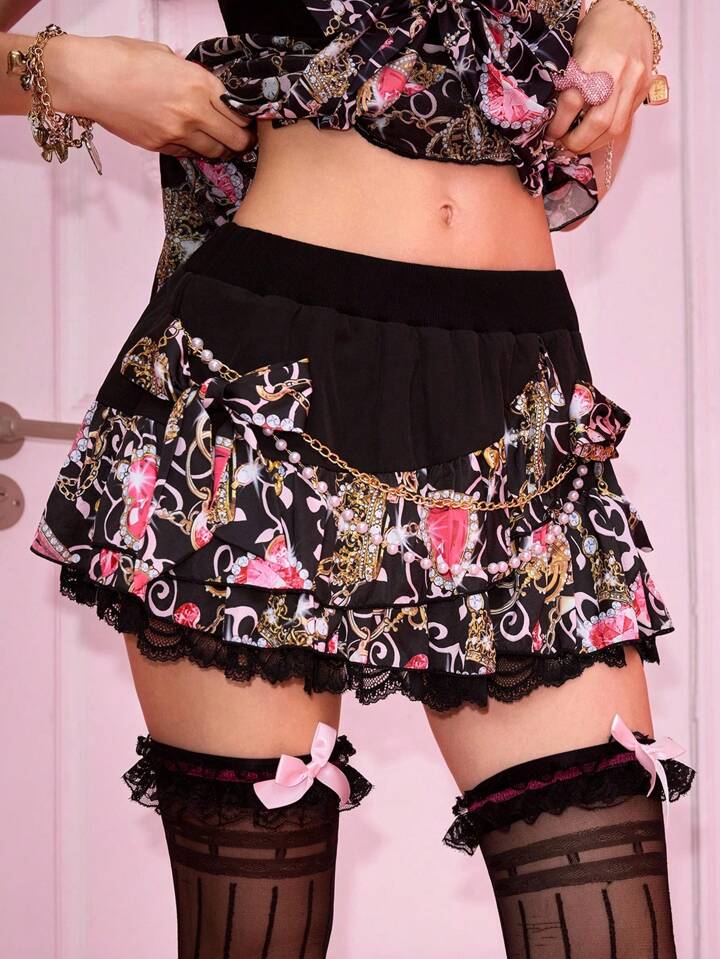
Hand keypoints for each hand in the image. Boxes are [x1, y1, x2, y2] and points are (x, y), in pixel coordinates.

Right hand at [46, 34, 255, 157]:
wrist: (88, 78)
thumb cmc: (122, 58)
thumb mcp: (166, 56)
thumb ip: (191, 75)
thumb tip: (205, 87)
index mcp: (199, 83)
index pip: (239, 111)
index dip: (248, 118)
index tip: (248, 120)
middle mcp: (193, 111)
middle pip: (236, 139)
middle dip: (243, 140)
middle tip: (243, 138)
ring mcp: (177, 133)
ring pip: (215, 152)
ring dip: (221, 149)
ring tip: (220, 142)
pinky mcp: (160, 146)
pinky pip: (189, 154)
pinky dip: (195, 150)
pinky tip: (193, 141)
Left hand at [546, 0, 654, 153]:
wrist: (626, 15)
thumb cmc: (595, 32)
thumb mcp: (572, 53)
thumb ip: (566, 85)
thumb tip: (554, 119)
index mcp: (590, 62)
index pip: (571, 104)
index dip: (558, 126)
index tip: (551, 135)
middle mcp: (614, 73)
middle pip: (596, 122)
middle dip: (577, 142)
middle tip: (564, 145)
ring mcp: (632, 81)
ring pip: (615, 127)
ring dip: (594, 143)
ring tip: (580, 145)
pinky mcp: (643, 86)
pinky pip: (626, 119)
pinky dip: (609, 133)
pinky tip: (597, 135)